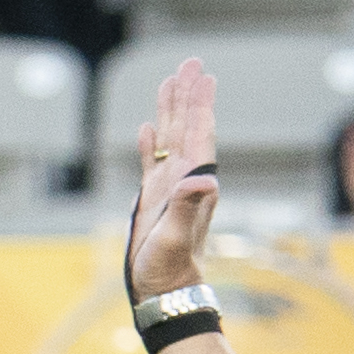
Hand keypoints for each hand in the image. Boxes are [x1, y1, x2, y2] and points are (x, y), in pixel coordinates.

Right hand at [128, 58, 222, 293]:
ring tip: (170, 82)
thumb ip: (189, 205)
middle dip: (187, 96)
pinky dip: (150, 143)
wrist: (165, 289)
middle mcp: (184, 179)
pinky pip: (152, 162)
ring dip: (170, 111)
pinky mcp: (153, 200)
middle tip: (190, 63)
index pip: (197, 134)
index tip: (203, 76)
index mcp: (193, 182)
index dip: (199, 105)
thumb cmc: (169, 267)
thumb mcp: (175, 235)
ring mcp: (168, 187)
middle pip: (186, 127)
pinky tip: (147, 128)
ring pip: (169, 138)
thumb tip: (206, 178)